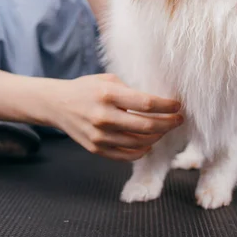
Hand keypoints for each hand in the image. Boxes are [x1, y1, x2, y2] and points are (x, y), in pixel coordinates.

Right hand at [49, 74, 183, 160]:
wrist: (58, 105)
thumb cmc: (87, 89)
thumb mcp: (108, 81)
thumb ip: (131, 91)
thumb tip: (159, 102)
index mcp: (108, 94)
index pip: (146, 103)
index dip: (167, 106)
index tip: (178, 106)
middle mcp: (104, 116)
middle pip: (147, 126)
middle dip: (168, 123)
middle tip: (178, 120)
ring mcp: (99, 136)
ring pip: (139, 143)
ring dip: (157, 137)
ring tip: (164, 129)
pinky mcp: (96, 148)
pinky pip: (126, 155)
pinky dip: (142, 151)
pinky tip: (148, 143)